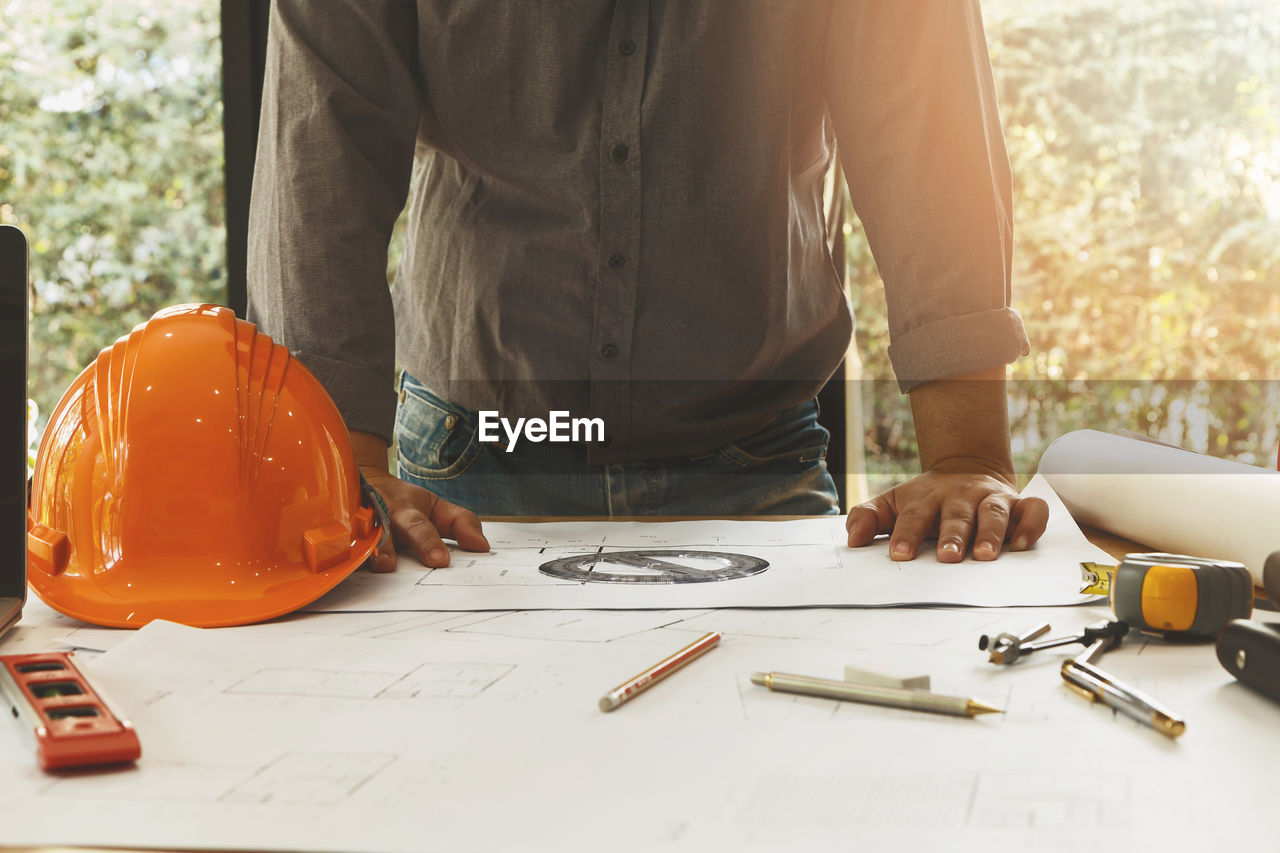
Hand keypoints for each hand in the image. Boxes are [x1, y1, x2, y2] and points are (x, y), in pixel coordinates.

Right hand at [351, 431, 488, 571]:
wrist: (359, 479)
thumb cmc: (401, 501)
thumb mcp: (434, 506)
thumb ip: (459, 523)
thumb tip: (482, 547)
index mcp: (404, 509)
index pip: (419, 526)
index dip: (428, 542)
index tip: (440, 561)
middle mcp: (379, 516)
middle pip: (386, 531)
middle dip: (393, 547)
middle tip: (403, 565)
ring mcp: (355, 526)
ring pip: (358, 538)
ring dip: (367, 551)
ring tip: (378, 565)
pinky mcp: (338, 536)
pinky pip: (339, 549)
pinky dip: (342, 558)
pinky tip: (342, 570)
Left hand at [845, 459, 1048, 561]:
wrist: (966, 470)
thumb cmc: (927, 500)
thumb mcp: (893, 503)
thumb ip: (869, 518)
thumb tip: (852, 539)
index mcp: (927, 497)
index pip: (914, 516)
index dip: (906, 535)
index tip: (899, 556)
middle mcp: (961, 496)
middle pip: (957, 516)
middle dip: (952, 536)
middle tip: (948, 557)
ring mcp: (992, 499)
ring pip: (994, 513)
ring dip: (991, 534)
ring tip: (984, 556)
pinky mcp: (1019, 504)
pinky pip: (1032, 511)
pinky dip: (1031, 524)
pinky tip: (1022, 544)